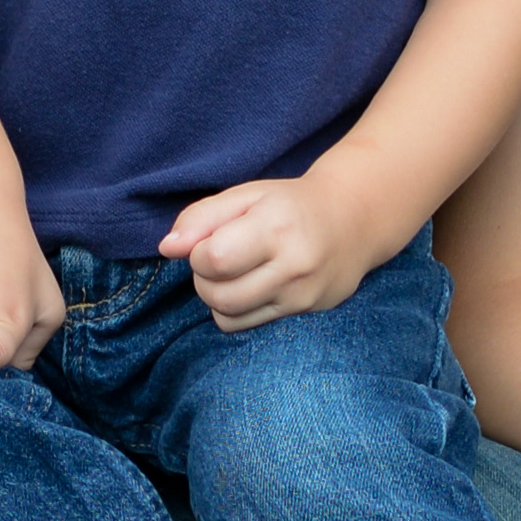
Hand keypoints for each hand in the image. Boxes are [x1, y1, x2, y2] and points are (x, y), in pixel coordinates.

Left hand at [162, 172, 382, 331]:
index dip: (197, 253)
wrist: (353, 220)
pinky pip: (246, 325)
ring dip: (215, 297)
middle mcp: (294, 265)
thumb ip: (201, 217)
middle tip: (216, 258)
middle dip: (202, 278)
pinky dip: (234, 310)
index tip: (208, 241)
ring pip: (229, 316)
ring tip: (231, 273)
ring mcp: (302, 294)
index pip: (214, 259)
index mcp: (276, 226)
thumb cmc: (290, 205)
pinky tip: (248, 287)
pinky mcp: (305, 312)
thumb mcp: (246, 195)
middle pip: (218, 294)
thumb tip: (167, 248)